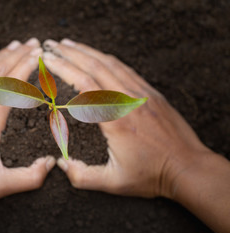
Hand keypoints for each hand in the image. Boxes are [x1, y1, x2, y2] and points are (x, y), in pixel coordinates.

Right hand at [42, 39, 210, 197]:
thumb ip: (82, 176)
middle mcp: (127, 101)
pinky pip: (125, 69)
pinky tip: (98, 56)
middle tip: (51, 45)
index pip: (84, 84)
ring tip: (68, 45)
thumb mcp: (114, 183)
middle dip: (69, 53)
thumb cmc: (152, 175)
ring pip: (110, 64)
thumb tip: (61, 164)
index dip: (63, 69)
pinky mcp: (150, 93)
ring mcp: (140, 94)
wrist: (188, 167)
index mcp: (115, 120)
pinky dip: (107, 59)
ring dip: (87, 51)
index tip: (48, 60)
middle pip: (94, 67)